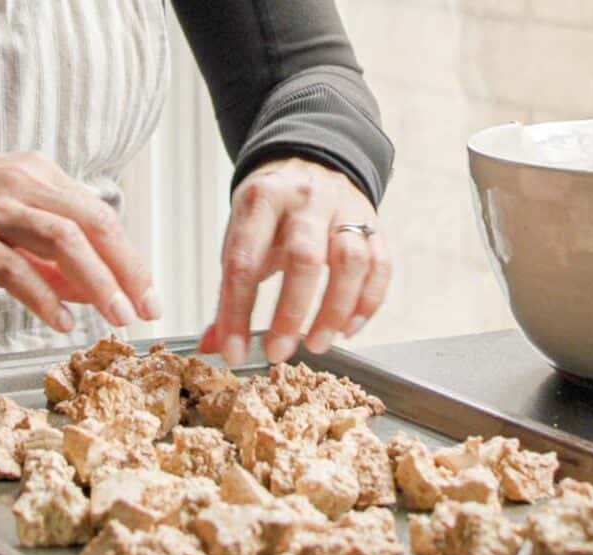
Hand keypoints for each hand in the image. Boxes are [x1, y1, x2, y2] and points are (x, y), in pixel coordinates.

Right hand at [0, 151, 160, 332]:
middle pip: (92, 223)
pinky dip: (43, 296)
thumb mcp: (11, 221)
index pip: (100, 216)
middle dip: (127, 269)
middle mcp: (23, 185)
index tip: (150, 294)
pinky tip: (61, 321)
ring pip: (61, 240)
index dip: (131, 258)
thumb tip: (95, 292)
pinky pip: (13, 268)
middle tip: (146, 308)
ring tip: (116, 317)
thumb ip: (53, 257)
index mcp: (39, 176)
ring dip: (96, 282)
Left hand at [198, 157, 390, 364]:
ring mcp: (345, 210)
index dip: (236, 312)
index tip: (234, 352)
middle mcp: (306, 200)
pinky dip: (366, 303)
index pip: (245, 261)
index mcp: (262, 200)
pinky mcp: (373, 223)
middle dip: (290, 313)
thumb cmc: (271, 211)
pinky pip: (380, 266)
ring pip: (350, 262)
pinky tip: (347, 328)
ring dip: (335, 311)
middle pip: (304, 258)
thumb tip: (213, 345)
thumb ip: (228, 291)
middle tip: (278, 352)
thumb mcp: (240, 237)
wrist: (310, 163)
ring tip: (317, 344)